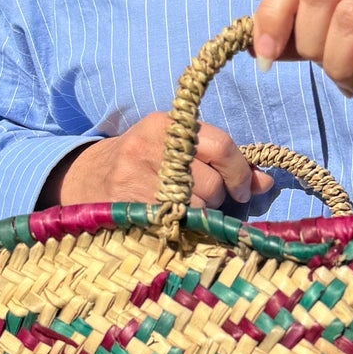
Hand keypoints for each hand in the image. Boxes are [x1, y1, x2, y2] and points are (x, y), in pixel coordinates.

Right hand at [37, 113, 272, 208]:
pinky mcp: (128, 208)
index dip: (239, 172)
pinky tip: (171, 222)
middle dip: (216, 198)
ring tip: (181, 209)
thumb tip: (266, 183)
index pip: (221, 146)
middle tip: (202, 200)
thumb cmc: (145, 164)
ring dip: (198, 216)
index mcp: (167, 125)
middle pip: (211, 184)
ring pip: (196, 209)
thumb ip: (225, 164)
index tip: (242, 191)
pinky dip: (182, 228)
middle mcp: (150, 148)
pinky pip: (176, 226)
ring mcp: (135, 179)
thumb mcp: (179, 151)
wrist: (86, 179)